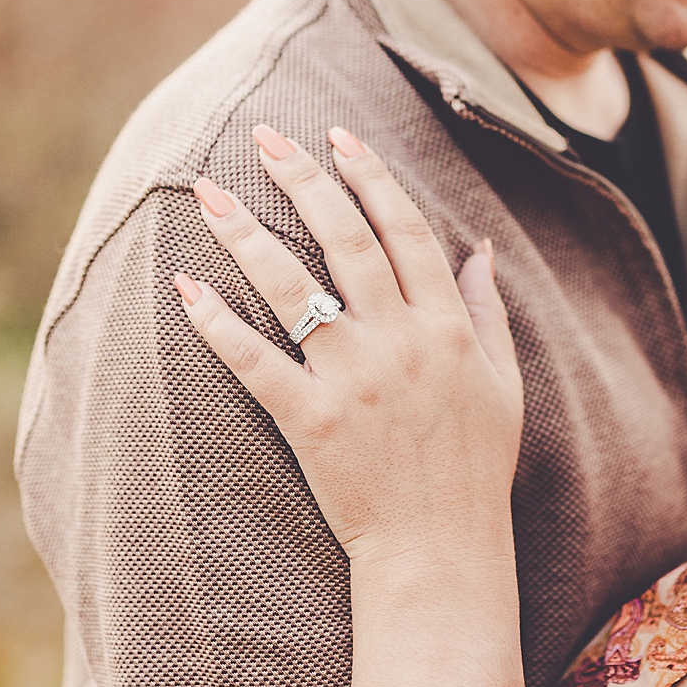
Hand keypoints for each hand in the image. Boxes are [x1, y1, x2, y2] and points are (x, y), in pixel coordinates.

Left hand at [175, 126, 522, 569]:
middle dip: (303, 178)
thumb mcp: (503, 382)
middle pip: (346, 238)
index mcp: (447, 325)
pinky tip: (184, 286)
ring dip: (247, 232)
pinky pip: (255, 362)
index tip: (339, 135)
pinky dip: (216, 323)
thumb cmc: (474, 469)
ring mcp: (354, 380)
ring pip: (293, 286)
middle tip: (265, 136)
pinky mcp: (310, 421)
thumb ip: (486, 311)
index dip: (370, 175)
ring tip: (209, 190)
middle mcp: (401, 341)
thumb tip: (479, 248)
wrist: (442, 550)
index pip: (405, 229)